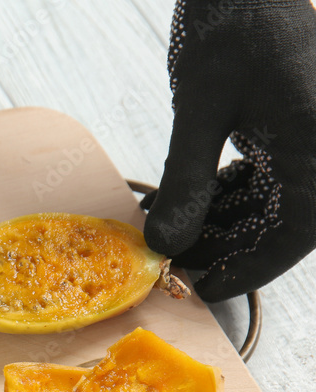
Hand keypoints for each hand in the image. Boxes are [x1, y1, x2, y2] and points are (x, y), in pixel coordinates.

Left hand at [142, 0, 315, 301]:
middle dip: (227, 244)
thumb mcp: (200, 111)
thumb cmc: (233, 28)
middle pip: (284, 224)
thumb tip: (164, 244)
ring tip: (175, 231)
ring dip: (226, 221)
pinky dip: (233, 192)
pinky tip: (195, 199)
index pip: (293, 235)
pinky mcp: (302, 126)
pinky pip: (275, 176)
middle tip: (175, 258)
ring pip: (278, 203)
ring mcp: (315, 139)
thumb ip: (185, 183)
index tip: (205, 289)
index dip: (247, 268)